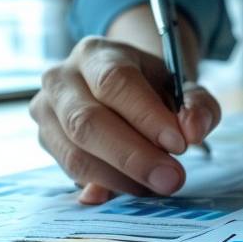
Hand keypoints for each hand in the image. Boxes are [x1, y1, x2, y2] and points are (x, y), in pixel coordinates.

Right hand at [29, 8, 220, 204]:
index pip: (115, 82)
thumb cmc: (152, 87)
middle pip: (87, 122)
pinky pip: (72, 173)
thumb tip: (192, 132)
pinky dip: (107, 186)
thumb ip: (198, 106)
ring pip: (75, 154)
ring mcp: (46, 111)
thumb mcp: (183, 88)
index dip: (146, 116)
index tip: (180, 145)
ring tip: (158, 184)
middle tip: (171, 178)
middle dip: (133, 157)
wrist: (119, 86)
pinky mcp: (45, 142)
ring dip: (121, 178)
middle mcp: (61, 79)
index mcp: (96, 54)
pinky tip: (136, 187)